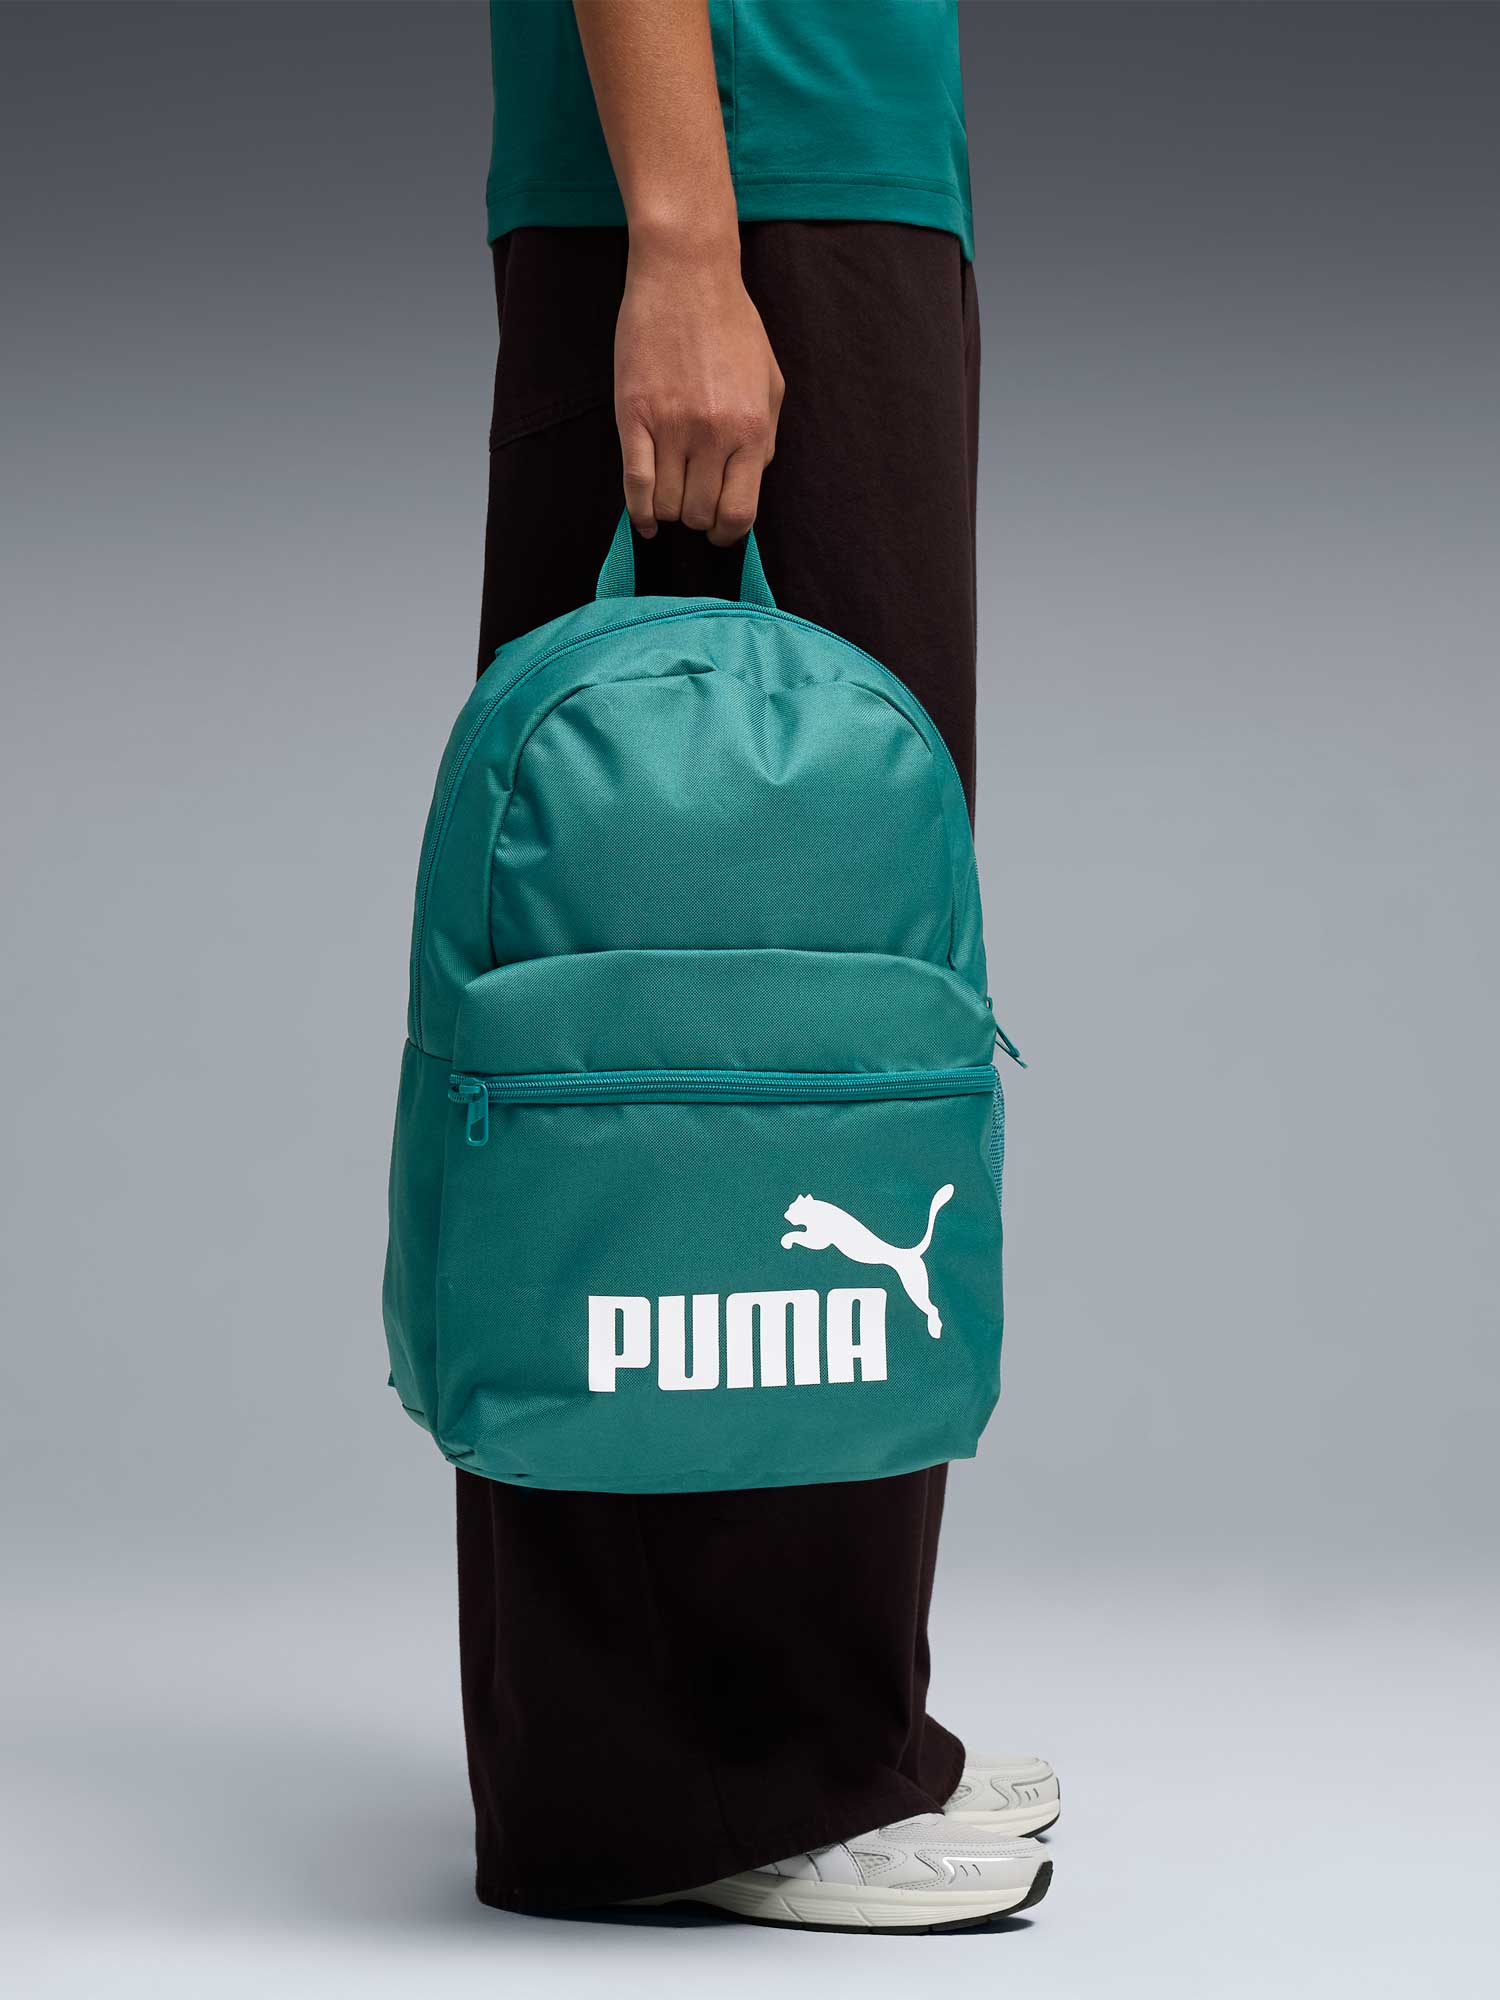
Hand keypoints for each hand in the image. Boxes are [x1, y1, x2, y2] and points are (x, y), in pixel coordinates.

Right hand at [614, 231, 784, 546]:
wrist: (685, 276)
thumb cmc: (731, 326)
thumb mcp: (769, 383)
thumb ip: (765, 437)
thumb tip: (751, 482)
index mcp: (751, 429)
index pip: (739, 513)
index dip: (728, 533)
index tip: (720, 530)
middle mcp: (712, 435)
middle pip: (700, 514)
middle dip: (697, 517)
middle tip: (693, 501)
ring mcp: (670, 426)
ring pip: (667, 505)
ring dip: (669, 510)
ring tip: (671, 493)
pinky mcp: (633, 415)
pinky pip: (634, 484)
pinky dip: (639, 512)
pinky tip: (644, 519)